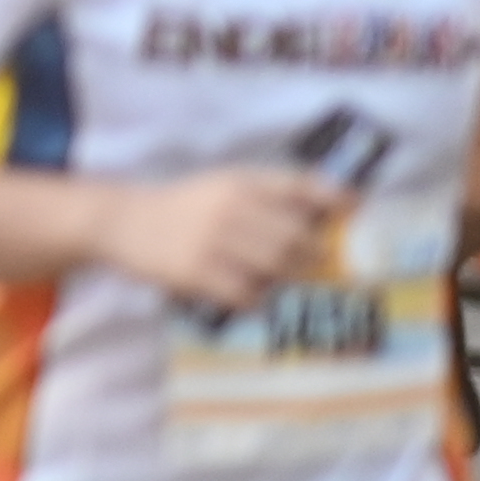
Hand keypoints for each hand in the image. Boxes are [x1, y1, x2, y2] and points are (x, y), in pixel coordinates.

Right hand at [97, 166, 352, 311]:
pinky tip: (245, 293)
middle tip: (314, 263)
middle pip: (295, 237)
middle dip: (312, 254)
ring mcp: (213, 241)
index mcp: (238, 182)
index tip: (356, 206)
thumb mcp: (222, 186)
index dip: (331, 195)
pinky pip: (246, 294)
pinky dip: (255, 298)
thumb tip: (326, 214)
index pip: (295, 186)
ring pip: (275, 268)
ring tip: (275, 278)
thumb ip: (268, 196)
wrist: (123, 222)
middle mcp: (229, 208)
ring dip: (283, 278)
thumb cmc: (183, 206)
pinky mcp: (196, 272)